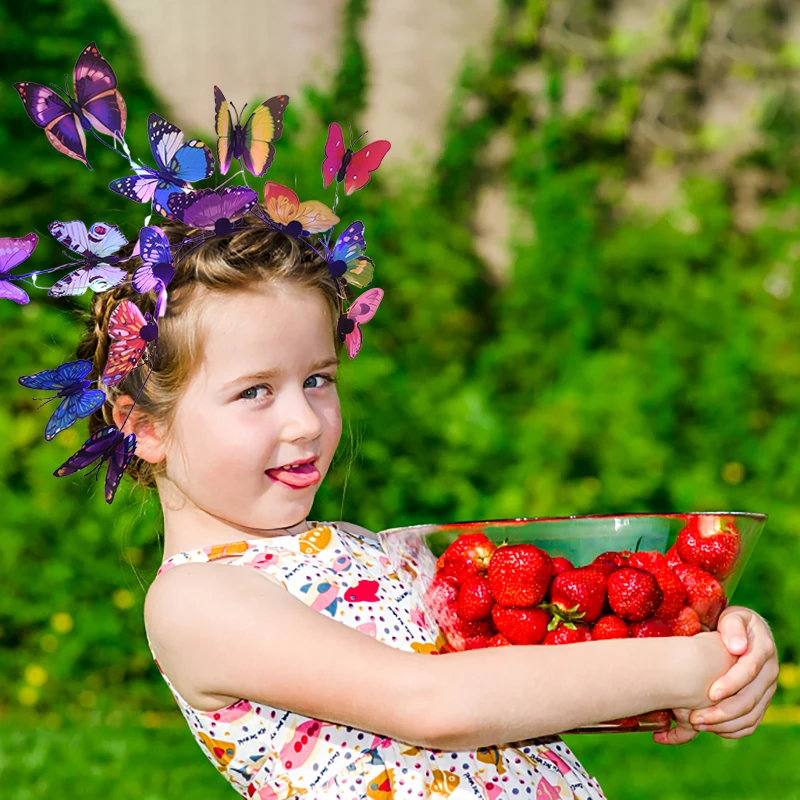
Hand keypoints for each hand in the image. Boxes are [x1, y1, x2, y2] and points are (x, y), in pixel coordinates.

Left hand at [654, 606, 778, 744]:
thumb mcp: (732, 617)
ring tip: (698, 725)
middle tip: (695, 718)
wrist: (746, 633)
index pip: (749, 671)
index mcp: (763, 650)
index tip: (711, 693)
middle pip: (750, 699)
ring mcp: (767, 689)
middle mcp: (769, 673)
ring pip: (751, 715)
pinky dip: (733, 729)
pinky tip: (712, 729)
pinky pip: (751, 722)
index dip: (731, 684)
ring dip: (724, 724)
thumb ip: (733, 628)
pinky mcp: (761, 701)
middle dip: (722, 711)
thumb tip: (738, 647)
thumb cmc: (732, 623)